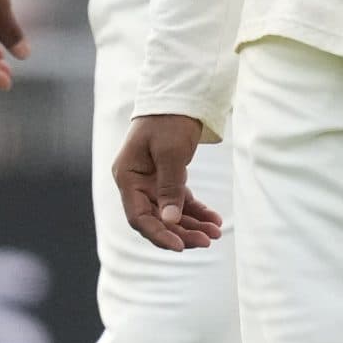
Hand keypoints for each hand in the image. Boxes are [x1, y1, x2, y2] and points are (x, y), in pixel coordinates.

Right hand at [112, 115, 223, 250]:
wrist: (179, 95)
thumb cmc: (169, 120)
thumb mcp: (171, 152)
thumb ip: (170, 186)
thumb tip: (169, 220)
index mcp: (127, 177)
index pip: (138, 216)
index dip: (158, 234)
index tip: (180, 246)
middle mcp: (136, 183)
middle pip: (156, 218)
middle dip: (181, 232)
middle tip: (207, 241)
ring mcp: (151, 182)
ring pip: (170, 212)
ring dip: (192, 225)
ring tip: (215, 234)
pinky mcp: (168, 177)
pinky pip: (181, 200)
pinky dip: (197, 211)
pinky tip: (214, 220)